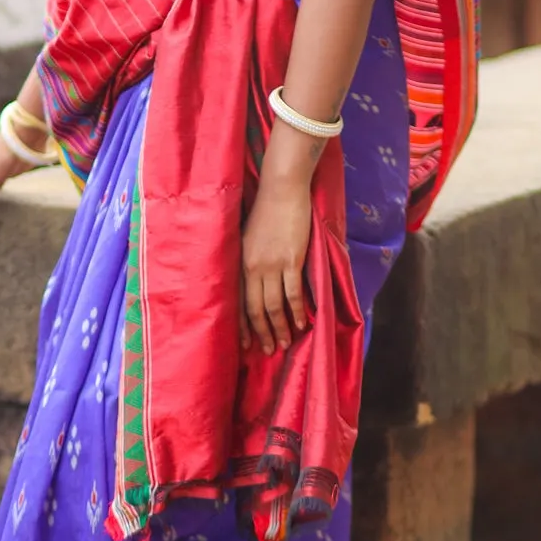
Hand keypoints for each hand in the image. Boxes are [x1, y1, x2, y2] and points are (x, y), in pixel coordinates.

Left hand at [239, 171, 311, 354]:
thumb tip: (254, 281)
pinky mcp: (292, 260)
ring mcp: (272, 264)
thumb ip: (250, 260)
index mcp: (241, 262)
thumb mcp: (248, 238)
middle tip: (270, 350)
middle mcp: (253, 267)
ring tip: (286, 343)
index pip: (238, 302)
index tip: (246, 344)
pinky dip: (296, 311)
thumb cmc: (267, 211)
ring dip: (280, 327)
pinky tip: (301, 323)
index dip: (243, 325)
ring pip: (274, 305)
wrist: (281, 190)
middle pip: (256, 309)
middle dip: (263, 333)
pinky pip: (293, 292)